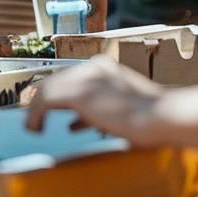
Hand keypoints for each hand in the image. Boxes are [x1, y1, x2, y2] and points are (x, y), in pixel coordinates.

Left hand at [23, 57, 162, 141]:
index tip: (50, 112)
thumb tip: (72, 124)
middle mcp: (92, 67)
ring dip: (36, 109)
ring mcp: (85, 77)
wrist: (163, 116)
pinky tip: (35, 128)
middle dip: (44, 101)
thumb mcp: (120, 110)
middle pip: (56, 81)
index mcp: (104, 67)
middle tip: (36, 119)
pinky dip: (35, 114)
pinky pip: (44, 100)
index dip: (58, 95)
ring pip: (47, 89)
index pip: (70, 78)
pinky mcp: (79, 92)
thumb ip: (96, 112)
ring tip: (34, 126)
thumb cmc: (151, 119)